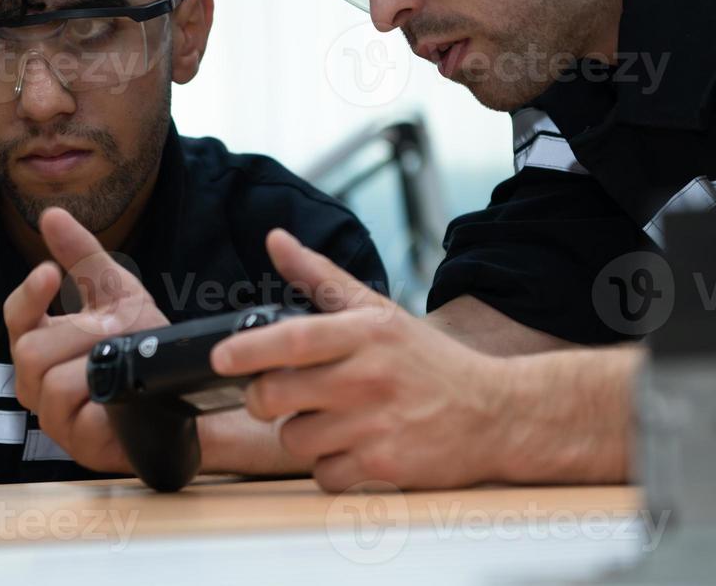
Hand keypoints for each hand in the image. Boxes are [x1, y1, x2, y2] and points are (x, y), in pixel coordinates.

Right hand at [3, 207, 167, 473]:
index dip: (28, 295)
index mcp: (41, 342)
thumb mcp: (113, 291)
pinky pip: (72, 415)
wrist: (183, 387)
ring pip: (50, 383)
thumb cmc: (141, 340)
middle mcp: (38, 380)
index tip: (48, 271)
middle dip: (77, 333)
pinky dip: (99, 396)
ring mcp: (54, 416)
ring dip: (91, 364)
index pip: (16, 316)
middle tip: (114, 328)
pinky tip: (119, 387)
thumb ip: (81, 255)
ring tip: (120, 358)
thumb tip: (52, 215)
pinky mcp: (77, 444)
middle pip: (31, 350)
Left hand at [210, 228, 512, 492]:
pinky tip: (355, 449)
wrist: (496, 413)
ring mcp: (376, 426)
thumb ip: (321, 277)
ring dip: (303, 435)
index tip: (220, 358)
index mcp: (365, 334)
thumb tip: (275, 239)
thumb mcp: (379, 311)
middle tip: (281, 395)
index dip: (249, 349)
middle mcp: (369, 378)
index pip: (295, 339)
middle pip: (278, 396)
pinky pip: (324, 475)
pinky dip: (331, 468)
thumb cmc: (428, 362)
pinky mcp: (385, 469)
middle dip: (264, 399)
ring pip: (295, 439)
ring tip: (335, 421)